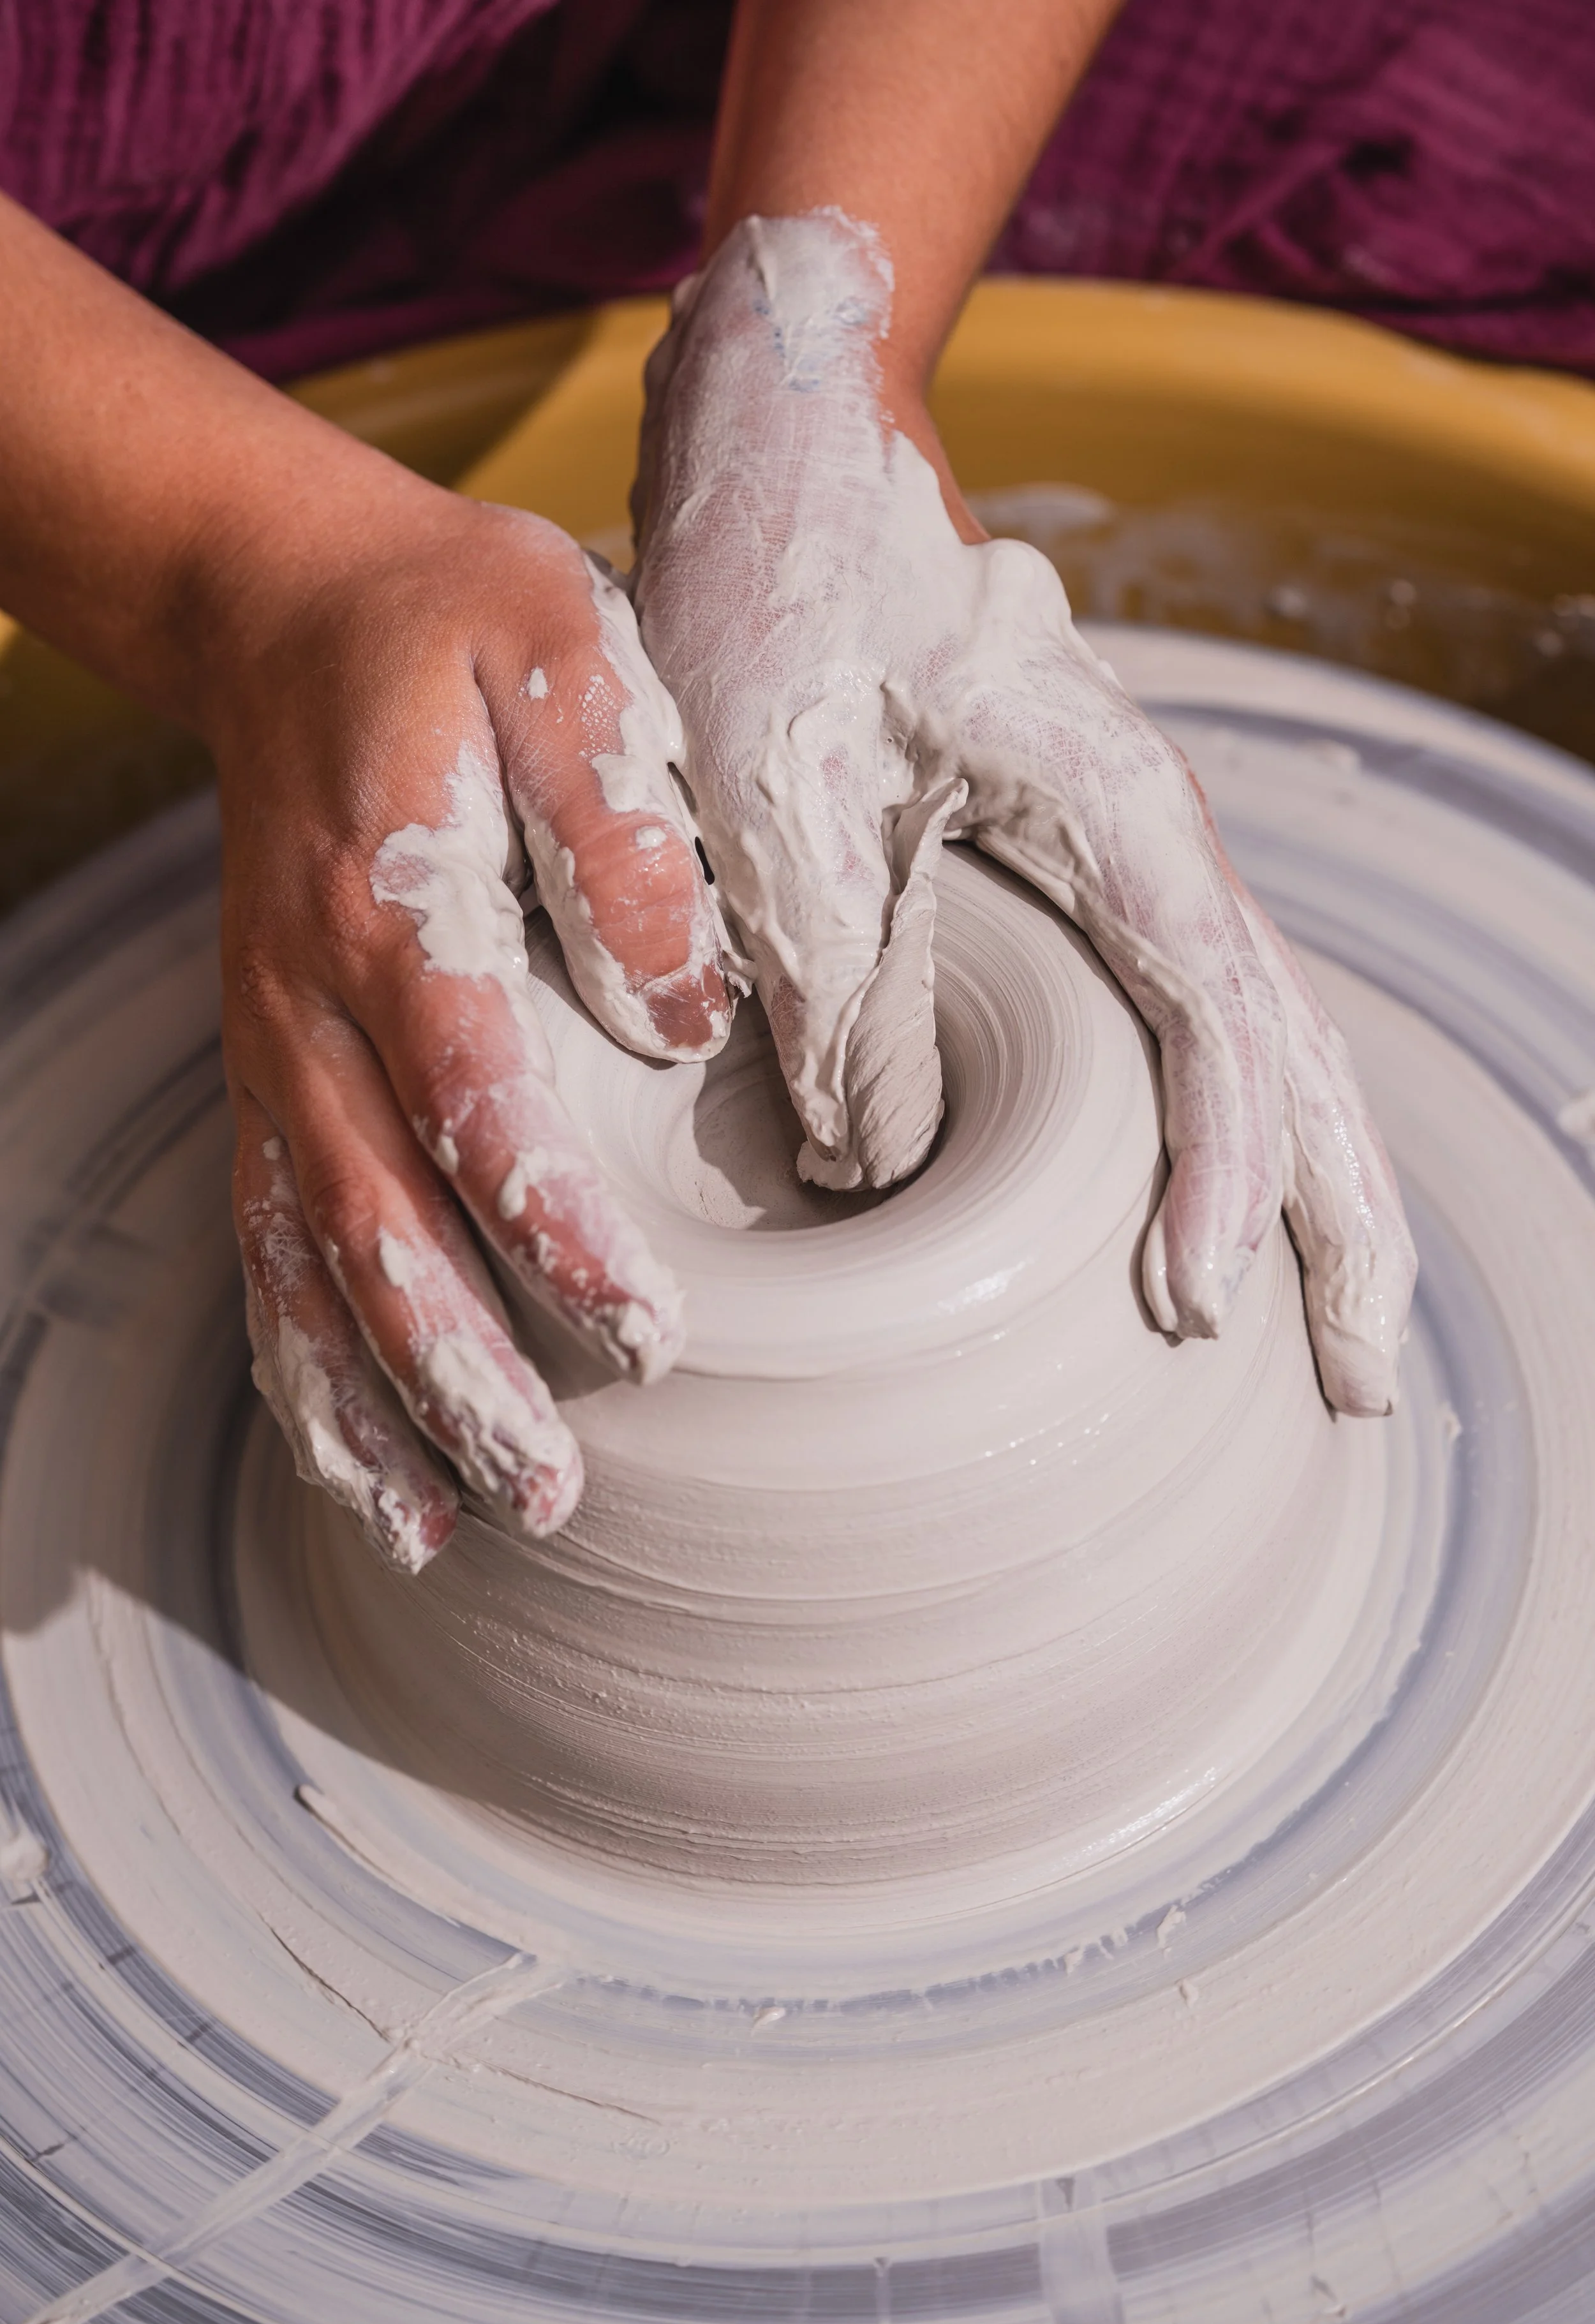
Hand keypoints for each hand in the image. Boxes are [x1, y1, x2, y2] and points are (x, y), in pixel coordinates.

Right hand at [219, 479, 731, 1568]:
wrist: (284, 605)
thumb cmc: (452, 626)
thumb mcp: (561, 652)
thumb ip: (618, 823)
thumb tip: (689, 1010)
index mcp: (394, 905)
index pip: (477, 1095)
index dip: (556, 1224)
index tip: (650, 1331)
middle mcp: (310, 1004)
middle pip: (377, 1221)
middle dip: (460, 1370)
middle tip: (550, 1492)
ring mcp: (275, 1051)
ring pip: (308, 1261)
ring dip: (374, 1403)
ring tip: (449, 1529)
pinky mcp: (271, 1074)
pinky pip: (271, 1241)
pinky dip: (306, 1364)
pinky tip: (360, 1463)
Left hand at [632, 212, 1415, 1412]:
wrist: (789, 443)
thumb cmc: (776, 588)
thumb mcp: (776, 782)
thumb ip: (832, 971)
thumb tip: (866, 1158)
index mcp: (1114, 809)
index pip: (1214, 1024)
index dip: (1222, 1175)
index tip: (1196, 1310)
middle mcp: (1155, 840)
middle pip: (1297, 1051)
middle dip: (1341, 1219)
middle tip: (1363, 1387)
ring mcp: (1127, 858)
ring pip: (1265, 1042)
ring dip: (1309, 1190)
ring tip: (1333, 1337)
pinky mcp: (1074, 873)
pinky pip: (1189, 1022)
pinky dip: (1227, 1129)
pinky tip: (1217, 1209)